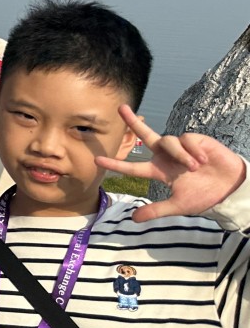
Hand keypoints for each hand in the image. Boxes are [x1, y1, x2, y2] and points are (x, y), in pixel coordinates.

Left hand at [96, 107, 247, 221]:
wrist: (230, 190)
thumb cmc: (205, 196)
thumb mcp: (178, 205)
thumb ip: (156, 210)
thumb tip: (133, 219)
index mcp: (159, 171)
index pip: (133, 167)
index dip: (116, 165)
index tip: (97, 161)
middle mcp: (166, 156)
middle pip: (146, 136)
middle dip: (133, 122)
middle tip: (120, 108)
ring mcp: (180, 147)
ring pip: (168, 141)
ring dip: (180, 155)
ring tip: (195, 168)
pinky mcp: (196, 140)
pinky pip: (186, 139)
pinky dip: (192, 150)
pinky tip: (204, 160)